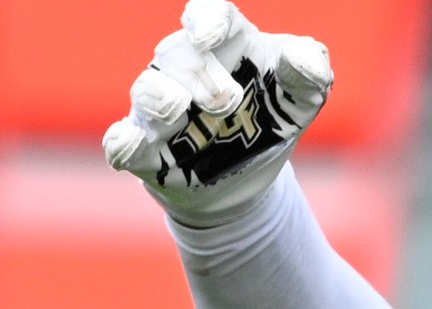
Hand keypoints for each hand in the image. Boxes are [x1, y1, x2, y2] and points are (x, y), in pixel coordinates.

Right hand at [101, 0, 332, 224]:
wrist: (253, 170)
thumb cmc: (273, 113)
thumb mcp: (303, 94)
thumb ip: (309, 70)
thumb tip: (301, 60)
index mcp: (224, 42)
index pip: (210, 15)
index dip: (206, 21)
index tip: (208, 36)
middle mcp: (185, 66)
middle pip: (180, 55)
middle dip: (202, 76)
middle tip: (228, 102)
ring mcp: (162, 104)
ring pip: (148, 91)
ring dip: (159, 98)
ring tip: (179, 107)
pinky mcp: (145, 145)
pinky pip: (123, 139)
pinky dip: (122, 141)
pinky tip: (126, 143)